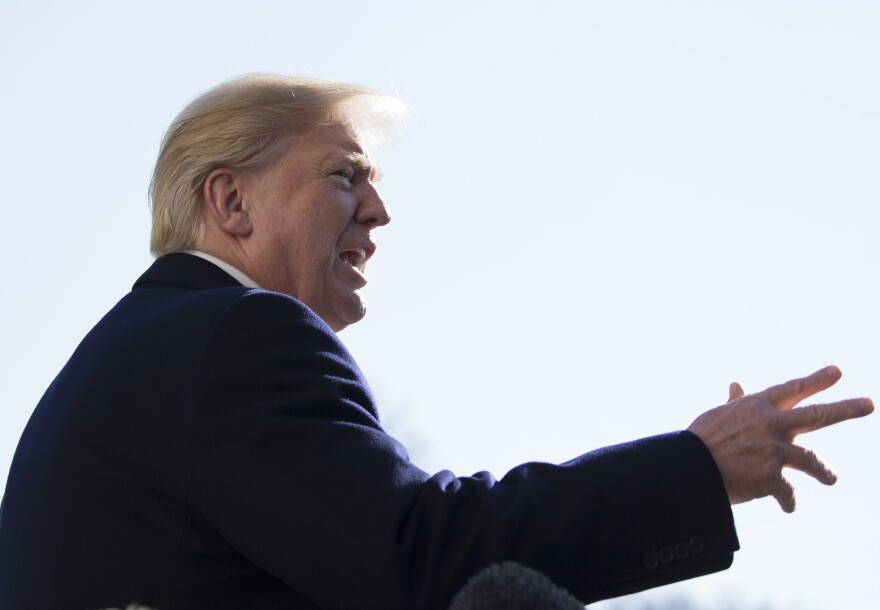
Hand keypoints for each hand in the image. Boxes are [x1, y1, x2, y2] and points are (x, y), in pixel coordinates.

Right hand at [687, 365, 872, 511]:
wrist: (691, 469)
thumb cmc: (701, 441)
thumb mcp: (719, 416)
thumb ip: (736, 403)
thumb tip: (737, 385)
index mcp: (758, 406)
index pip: (793, 389)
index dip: (817, 380)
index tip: (838, 372)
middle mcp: (772, 424)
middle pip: (818, 415)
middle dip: (846, 409)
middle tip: (870, 404)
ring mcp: (775, 450)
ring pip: (813, 460)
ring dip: (825, 471)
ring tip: (831, 478)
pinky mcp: (773, 477)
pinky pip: (788, 493)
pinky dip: (788, 501)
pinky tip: (788, 507)